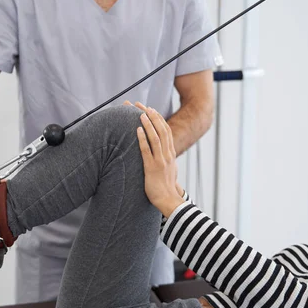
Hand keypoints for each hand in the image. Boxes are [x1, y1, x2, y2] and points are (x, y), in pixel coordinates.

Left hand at [128, 102, 184, 216]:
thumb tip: (163, 155)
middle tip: (142, 106)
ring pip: (156, 138)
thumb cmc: (166, 188)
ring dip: (148, 124)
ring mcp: (160, 161)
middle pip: (161, 130)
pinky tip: (137, 130)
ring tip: (140, 113)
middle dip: (152, 116)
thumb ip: (165, 161)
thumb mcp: (169, 171)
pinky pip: (147, 151)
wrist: (169, 201)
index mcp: (170, 154)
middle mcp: (167, 155)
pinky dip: (142, 139)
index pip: (166, 131)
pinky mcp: (152, 168)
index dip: (158, 119)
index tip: (150, 110)